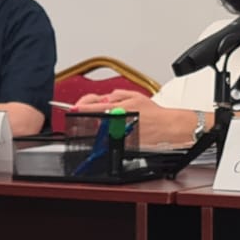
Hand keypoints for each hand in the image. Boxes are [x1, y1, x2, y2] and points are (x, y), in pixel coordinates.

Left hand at [72, 90, 193, 146]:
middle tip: (91, 112)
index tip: (72, 108)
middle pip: (91, 119)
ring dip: (100, 124)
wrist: (167, 128)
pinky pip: (107, 138)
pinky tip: (118, 129)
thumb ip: (116, 95)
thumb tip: (103, 99)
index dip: (78, 108)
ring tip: (113, 120)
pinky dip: (108, 133)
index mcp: (117, 109)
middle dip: (90, 114)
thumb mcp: (136, 96)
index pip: (90, 108)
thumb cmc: (155, 114)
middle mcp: (115, 122)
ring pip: (98, 129)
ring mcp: (116, 134)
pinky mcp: (120, 144)